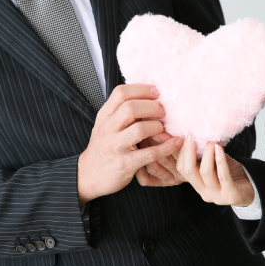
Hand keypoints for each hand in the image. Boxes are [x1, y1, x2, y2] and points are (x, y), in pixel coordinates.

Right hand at [78, 84, 183, 204]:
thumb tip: (147, 96)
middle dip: (152, 107)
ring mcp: (115, 147)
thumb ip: (121, 111)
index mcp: (104, 116)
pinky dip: (167, 147)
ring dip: (157, 127)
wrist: (89, 175)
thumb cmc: (103, 148)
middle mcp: (107, 129)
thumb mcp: (105, 125)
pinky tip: (176, 143)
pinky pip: (150, 153)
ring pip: (140, 129)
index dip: (142, 89)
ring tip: (163, 129)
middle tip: (163, 111)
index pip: (121, 93)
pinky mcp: (124, 164)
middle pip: (131, 107)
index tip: (156, 92)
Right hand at [176, 139, 254, 206]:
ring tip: (211, 142)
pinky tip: (220, 149)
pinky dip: (221, 160)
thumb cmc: (232, 174)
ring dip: (207, 154)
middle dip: (189, 151)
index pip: (182, 169)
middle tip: (192, 136)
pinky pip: (223, 176)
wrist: (252, 190)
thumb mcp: (215, 164)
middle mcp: (204, 192)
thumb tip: (194, 136)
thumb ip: (204, 155)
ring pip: (205, 173)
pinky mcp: (230, 196)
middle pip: (189, 171)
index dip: (181, 152)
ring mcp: (217, 196)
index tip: (186, 136)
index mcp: (198, 185)